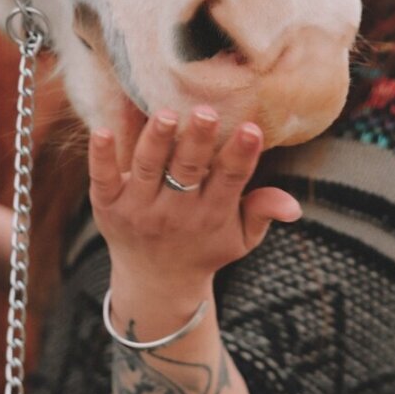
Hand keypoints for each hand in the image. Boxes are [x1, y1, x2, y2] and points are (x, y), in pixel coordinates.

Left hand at [88, 107, 300, 302]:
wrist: (155, 281)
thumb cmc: (204, 247)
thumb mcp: (240, 238)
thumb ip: (262, 214)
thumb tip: (293, 206)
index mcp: (211, 214)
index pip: (229, 180)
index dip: (241, 155)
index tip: (251, 129)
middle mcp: (174, 212)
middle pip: (187, 170)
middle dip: (197, 141)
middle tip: (206, 112)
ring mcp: (138, 208)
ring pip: (147, 169)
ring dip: (155, 141)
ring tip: (166, 114)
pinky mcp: (107, 204)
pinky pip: (103, 177)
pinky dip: (102, 156)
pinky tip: (102, 130)